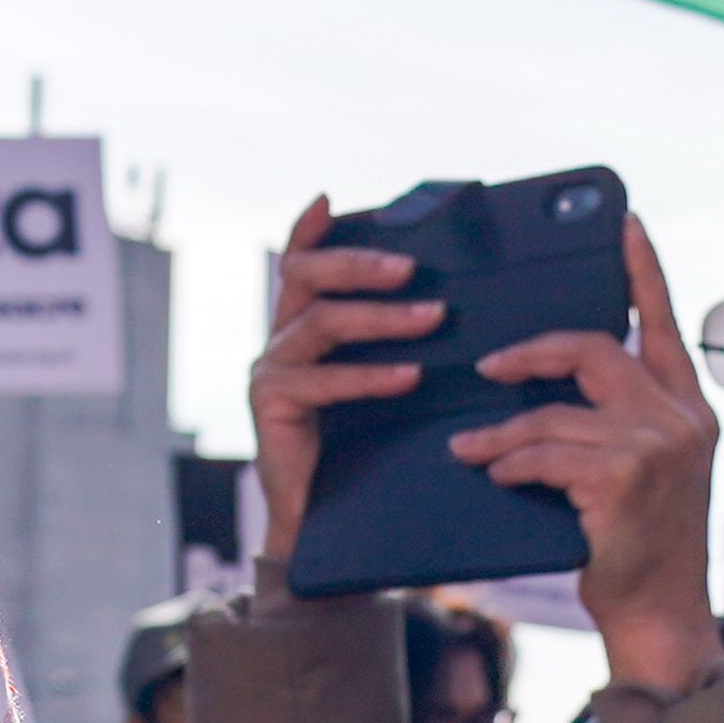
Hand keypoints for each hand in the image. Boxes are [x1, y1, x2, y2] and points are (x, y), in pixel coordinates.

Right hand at [243, 198, 446, 567]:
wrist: (326, 521)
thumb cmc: (363, 451)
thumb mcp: (383, 389)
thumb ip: (396, 349)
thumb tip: (451, 309)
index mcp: (302, 328)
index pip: (299, 265)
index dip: (308, 229)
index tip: (331, 201)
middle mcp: (280, 341)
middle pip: (304, 276)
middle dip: (357, 261)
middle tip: (410, 266)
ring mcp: (273, 372)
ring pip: (321, 322)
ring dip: (380, 316)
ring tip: (432, 318)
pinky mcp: (272, 405)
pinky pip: (321, 379)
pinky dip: (368, 375)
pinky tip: (408, 376)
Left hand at [449, 217, 723, 694]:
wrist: (658, 616)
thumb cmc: (634, 547)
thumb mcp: (637, 473)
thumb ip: (612, 423)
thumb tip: (544, 390)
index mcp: (686, 407)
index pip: (663, 322)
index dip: (641, 270)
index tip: (623, 223)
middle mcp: (680, 417)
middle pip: (594, 349)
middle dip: (532, 353)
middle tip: (489, 367)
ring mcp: (657, 444)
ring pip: (553, 412)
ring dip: (500, 434)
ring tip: (467, 449)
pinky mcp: (625, 475)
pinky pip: (545, 453)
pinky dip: (509, 465)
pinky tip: (493, 476)